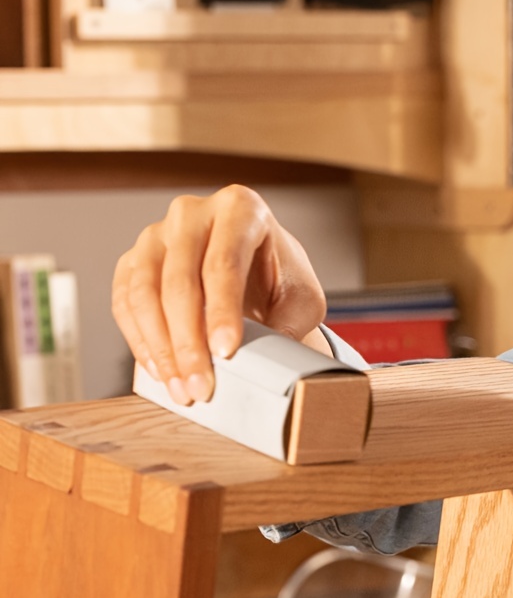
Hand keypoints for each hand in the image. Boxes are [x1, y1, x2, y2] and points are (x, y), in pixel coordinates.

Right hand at [112, 185, 326, 404]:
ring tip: (181, 388)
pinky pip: (124, 302)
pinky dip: (139, 340)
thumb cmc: (281, 279)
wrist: (257, 269)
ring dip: (160, 347)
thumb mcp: (302, 298)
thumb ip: (288, 324)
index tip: (225, 353)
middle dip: (188, 341)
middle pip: (179, 280)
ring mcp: (156, 234)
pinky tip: (160, 371)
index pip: (223, 264)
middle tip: (200, 385)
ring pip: (144, 292)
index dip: (222, 312)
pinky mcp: (133, 259)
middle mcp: (192, 213)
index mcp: (241, 209)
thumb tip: (261, 365)